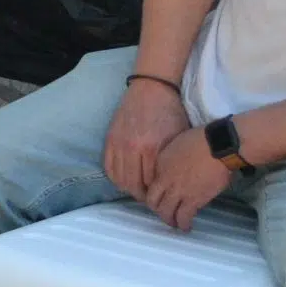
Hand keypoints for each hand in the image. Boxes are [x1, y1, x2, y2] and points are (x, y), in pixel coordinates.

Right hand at [102, 78, 189, 198]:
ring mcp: (118, 144)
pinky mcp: (109, 139)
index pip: (151, 183)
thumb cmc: (170, 112)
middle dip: (142, 195)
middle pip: (132, 185)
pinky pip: (108, 167)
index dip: (156, 193)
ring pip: (118, 179)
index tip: (161, 196)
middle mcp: (132, 148)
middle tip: (150, 198)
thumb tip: (167, 183)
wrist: (151, 88)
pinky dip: (116, 177)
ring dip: (128, 188)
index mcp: (152, 148)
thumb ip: (170, 161)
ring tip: (138, 188)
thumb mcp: (177, 138)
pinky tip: (125, 178)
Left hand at [142, 126, 232, 232]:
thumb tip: (170, 167)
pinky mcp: (194, 199)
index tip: (156, 198)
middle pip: (153, 202)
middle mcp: (165, 180)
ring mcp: (179, 191)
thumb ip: (168, 159)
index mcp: (160, 165)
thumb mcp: (175, 145)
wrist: (217, 146)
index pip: (148, 185)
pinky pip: (184, 216)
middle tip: (163, 213)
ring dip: (169, 220)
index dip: (150, 195)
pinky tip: (187, 227)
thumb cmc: (200, 139)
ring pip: (166, 212)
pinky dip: (184, 224)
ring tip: (174, 223)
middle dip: (157, 210)